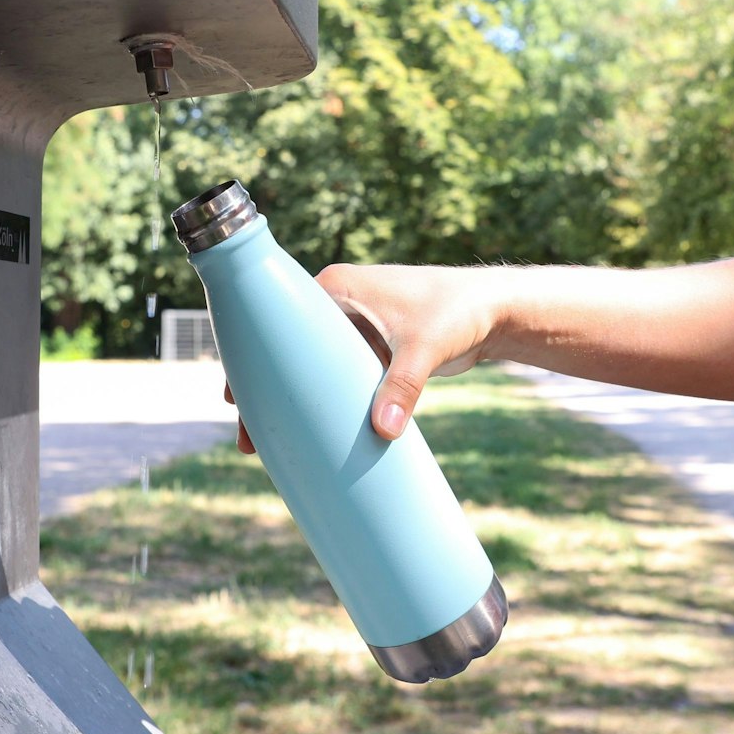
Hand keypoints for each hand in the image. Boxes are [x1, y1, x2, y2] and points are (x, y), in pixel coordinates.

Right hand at [224, 264, 498, 452]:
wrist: (496, 310)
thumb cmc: (459, 311)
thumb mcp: (425, 347)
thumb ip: (403, 385)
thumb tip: (383, 430)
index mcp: (336, 288)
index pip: (278, 325)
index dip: (254, 363)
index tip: (236, 399)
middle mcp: (338, 305)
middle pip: (287, 353)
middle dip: (265, 393)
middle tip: (247, 437)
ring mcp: (354, 329)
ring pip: (309, 370)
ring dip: (291, 402)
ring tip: (269, 445)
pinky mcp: (372, 350)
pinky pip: (335, 380)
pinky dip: (321, 404)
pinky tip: (308, 434)